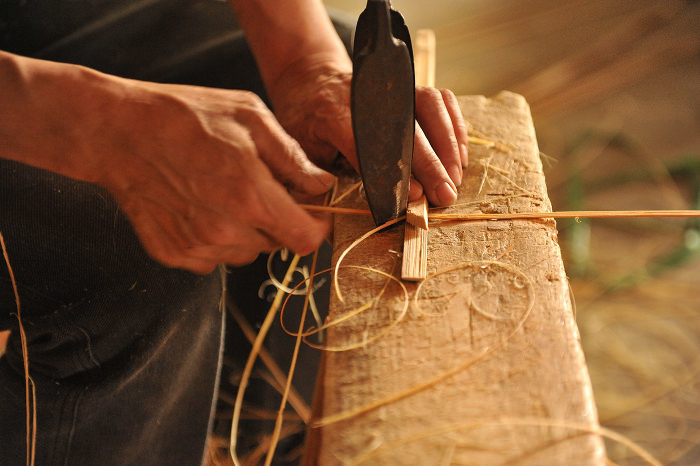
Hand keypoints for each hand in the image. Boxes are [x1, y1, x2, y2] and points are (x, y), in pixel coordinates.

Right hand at [95, 80, 334, 272]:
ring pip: (246, 253)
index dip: (316, 226)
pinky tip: (199, 205)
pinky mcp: (174, 255)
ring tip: (223, 192)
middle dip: (278, 220)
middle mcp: (226, 231)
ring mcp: (197, 248)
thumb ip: (292, 157)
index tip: (312, 212)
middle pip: (277, 244)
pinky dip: (215, 238)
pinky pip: (213, 259)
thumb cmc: (183, 117)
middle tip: (258, 187)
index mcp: (251, 197)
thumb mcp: (250, 117)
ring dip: (247, 231)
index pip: (306, 240)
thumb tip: (321, 184)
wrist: (116, 132)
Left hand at [268, 56, 468, 206]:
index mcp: (333, 113)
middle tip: (444, 195)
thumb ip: (313, 176)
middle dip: (429, 164)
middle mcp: (367, 94)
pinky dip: (454, 127)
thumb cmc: (305, 121)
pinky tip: (458, 156)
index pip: (367, 143)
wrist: (312, 78)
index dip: (392, 171)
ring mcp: (392, 86)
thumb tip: (327, 213)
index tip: (414, 195)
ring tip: (454, 178)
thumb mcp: (300, 149)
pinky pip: (441, 101)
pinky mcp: (409, 84)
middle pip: (406, 128)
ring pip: (429, 108)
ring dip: (446, 145)